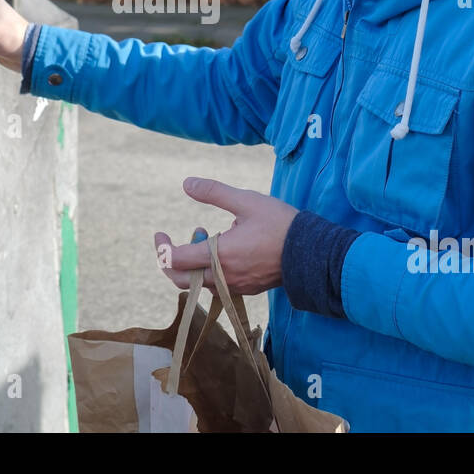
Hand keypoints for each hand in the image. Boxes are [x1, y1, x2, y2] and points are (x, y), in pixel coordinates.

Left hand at [153, 177, 298, 296]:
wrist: (313, 253)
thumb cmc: (280, 225)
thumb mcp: (247, 201)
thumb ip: (215, 192)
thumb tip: (187, 183)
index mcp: (219, 257)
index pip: (176, 259)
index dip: (162, 247)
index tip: (160, 234)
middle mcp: (223, 278)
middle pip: (181, 280)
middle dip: (171, 261)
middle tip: (175, 240)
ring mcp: (235, 287)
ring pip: (199, 284)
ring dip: (193, 264)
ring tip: (207, 235)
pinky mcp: (246, 290)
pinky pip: (217, 286)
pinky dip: (210, 270)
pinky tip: (224, 249)